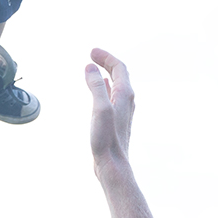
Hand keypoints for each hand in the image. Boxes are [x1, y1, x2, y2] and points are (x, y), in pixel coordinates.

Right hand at [85, 47, 133, 170]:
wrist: (113, 165)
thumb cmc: (106, 139)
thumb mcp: (99, 109)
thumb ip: (95, 86)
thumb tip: (90, 67)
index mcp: (125, 95)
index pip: (118, 67)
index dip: (106, 57)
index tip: (91, 52)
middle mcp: (127, 100)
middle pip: (119, 73)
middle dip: (106, 61)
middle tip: (92, 54)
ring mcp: (122, 110)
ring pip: (116, 84)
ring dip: (105, 72)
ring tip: (94, 66)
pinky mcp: (116, 119)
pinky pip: (112, 94)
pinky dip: (104, 85)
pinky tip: (100, 86)